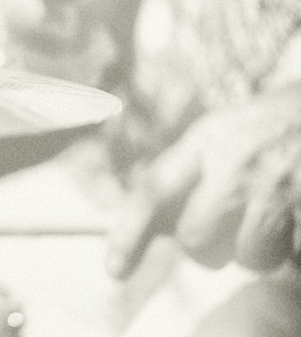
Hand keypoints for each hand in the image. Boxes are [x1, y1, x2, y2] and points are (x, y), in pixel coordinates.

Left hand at [107, 91, 300, 278]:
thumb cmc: (271, 127)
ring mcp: (277, 187)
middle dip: (205, 249)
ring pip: (248, 258)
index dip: (129, 234)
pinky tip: (296, 219)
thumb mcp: (222, 132)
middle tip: (226, 232)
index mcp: (207, 138)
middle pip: (195, 238)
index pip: (153, 191)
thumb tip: (155, 229)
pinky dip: (294, 249)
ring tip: (271, 219)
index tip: (114, 269)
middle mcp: (237, 162)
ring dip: (257, 252)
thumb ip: (189, 174)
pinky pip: (293, 258)